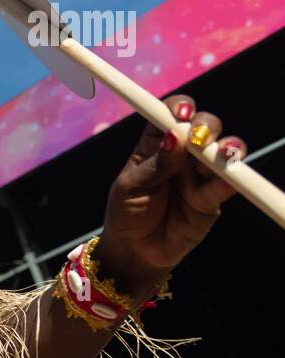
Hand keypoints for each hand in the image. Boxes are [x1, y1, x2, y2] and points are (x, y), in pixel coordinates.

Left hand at [96, 94, 247, 295]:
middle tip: (198, 138)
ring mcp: (199, 174)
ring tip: (222, 154)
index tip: (181, 112)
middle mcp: (182, 154)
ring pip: (222, 151)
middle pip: (203, 126)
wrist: (135, 250)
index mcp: (156, 143)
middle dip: (206, 125)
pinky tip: (228, 175)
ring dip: (227, 147)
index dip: (180, 108)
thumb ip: (155, 164)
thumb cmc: (126, 212)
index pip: (171, 114)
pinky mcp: (212, 198)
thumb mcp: (130, 186)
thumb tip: (176, 137)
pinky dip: (231, 178)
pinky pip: (226, 184)